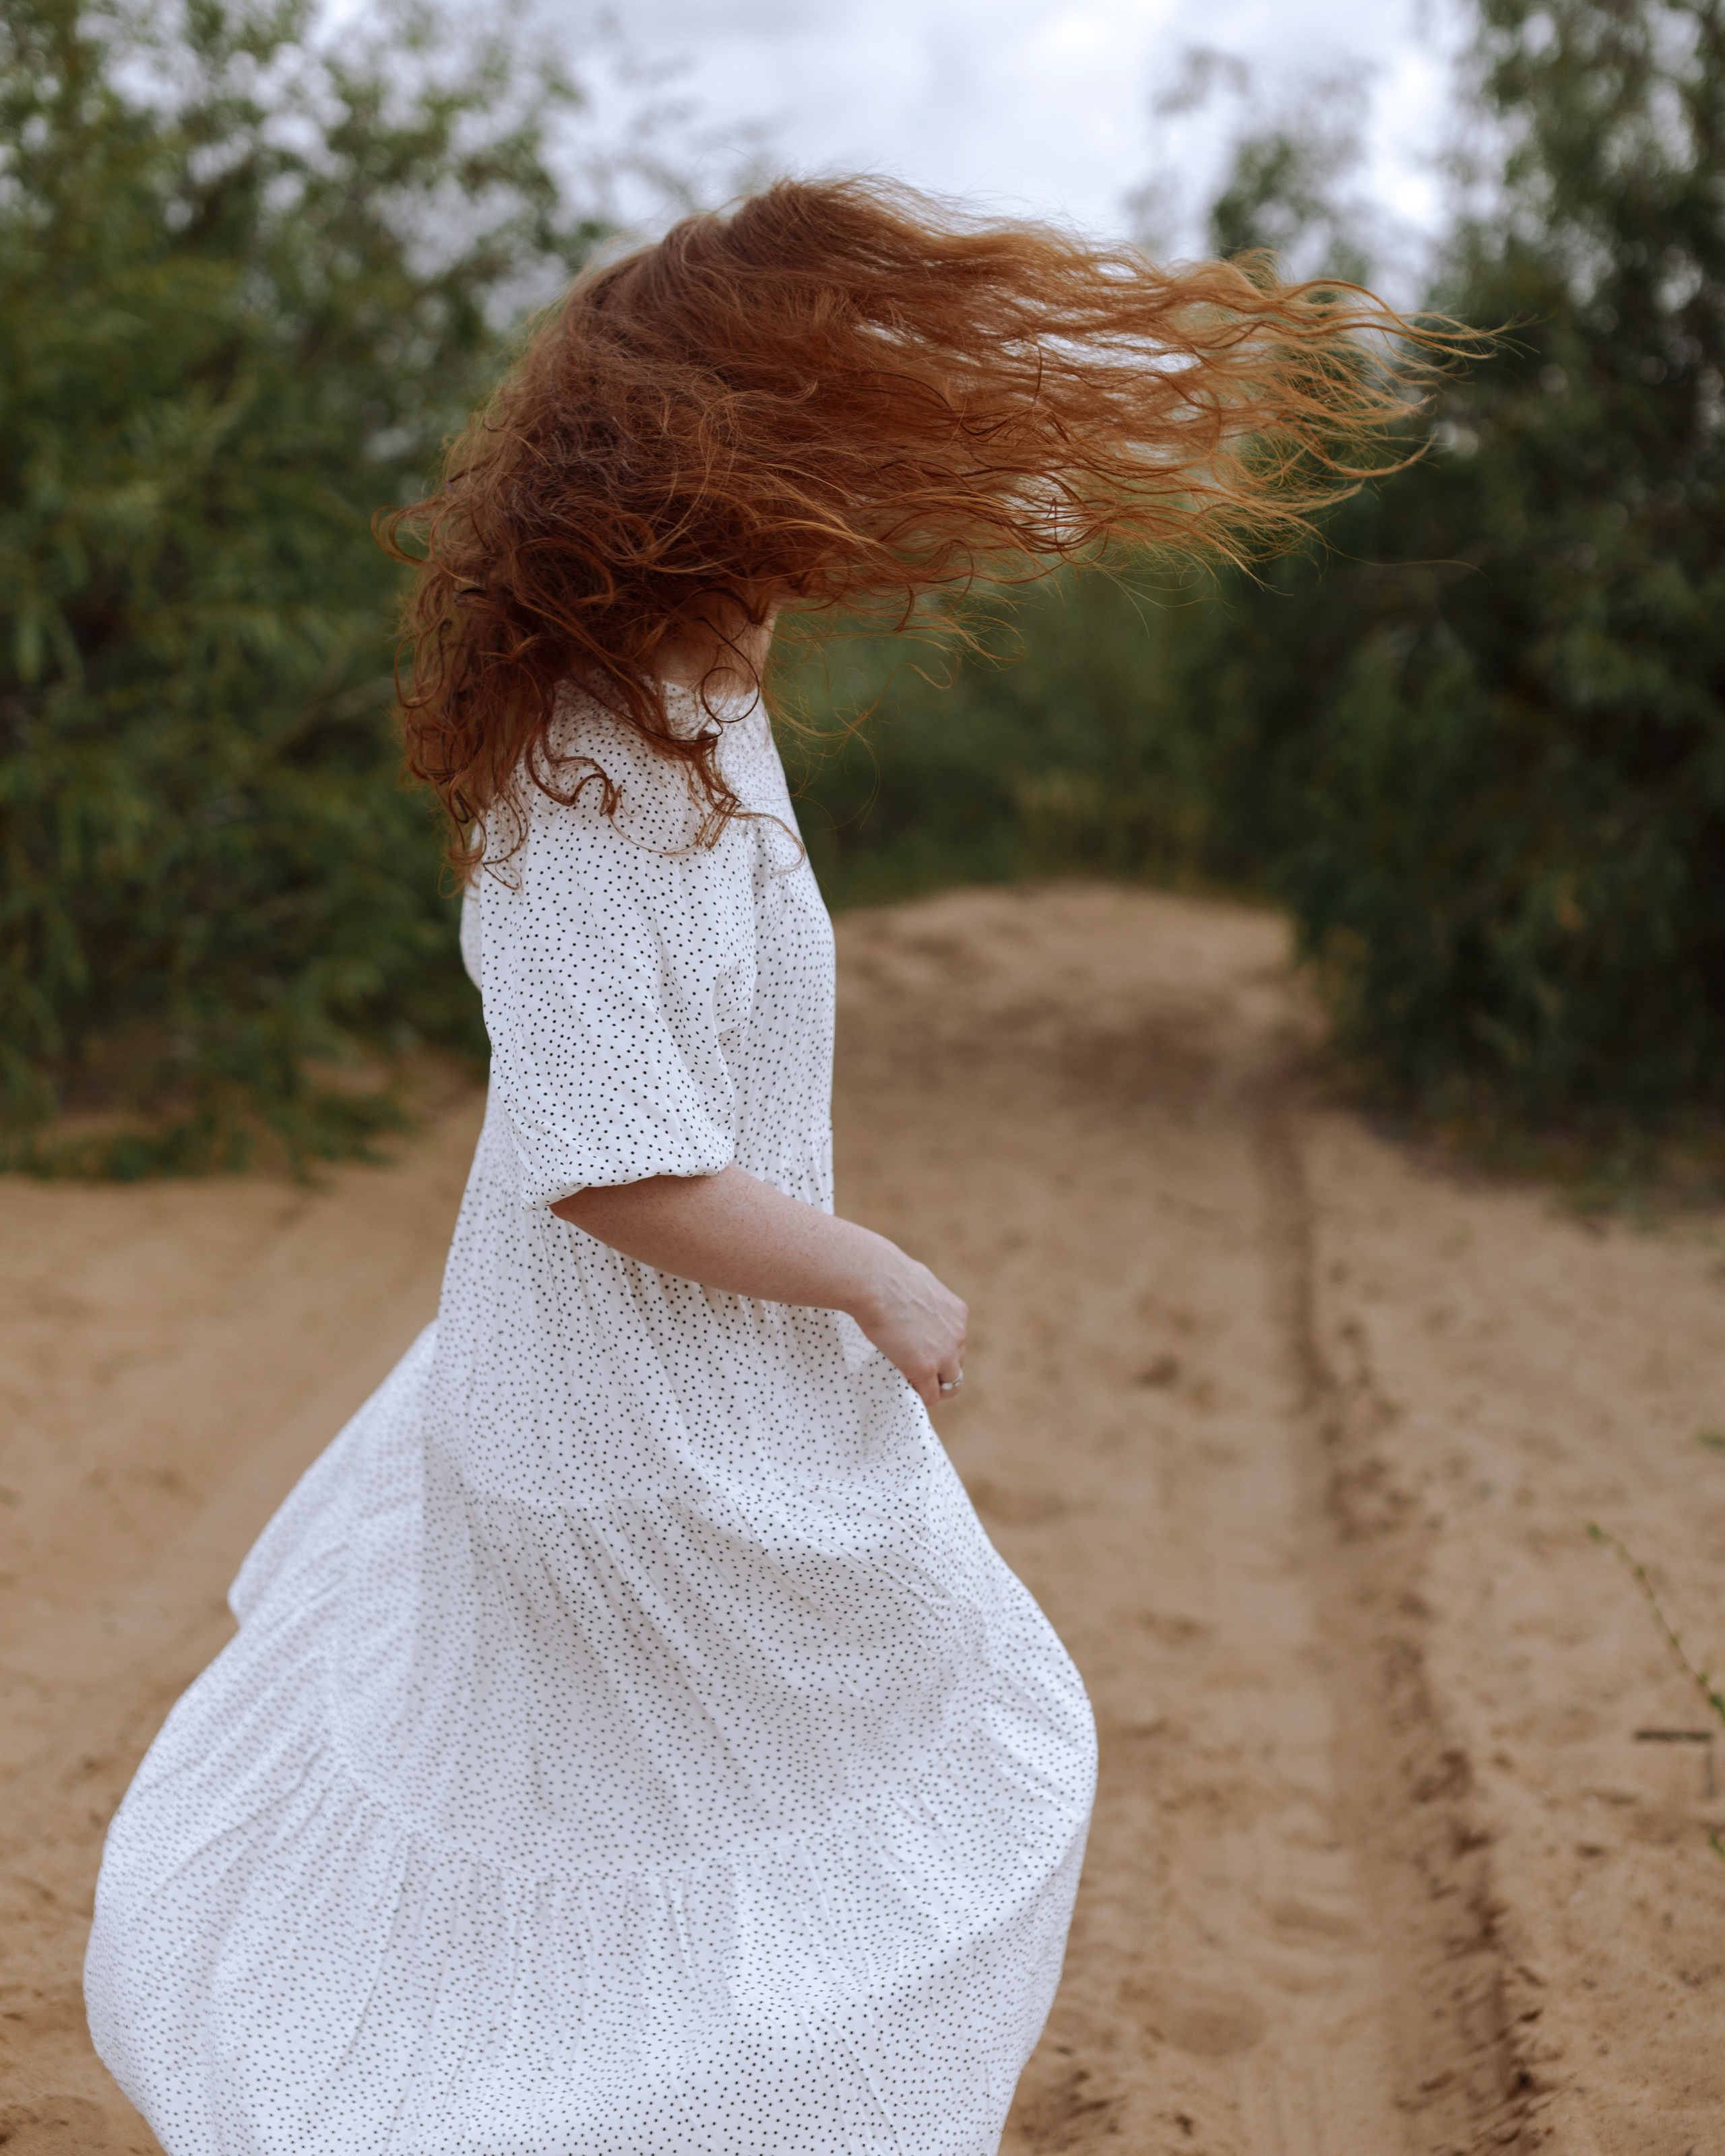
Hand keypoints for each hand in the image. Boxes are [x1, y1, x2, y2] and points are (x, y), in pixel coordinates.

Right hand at [849, 1247, 967, 1412]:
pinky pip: (930, 1395)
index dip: (939, 1350)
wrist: (875, 1280)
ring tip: (913, 1386)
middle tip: (915, 1371)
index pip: (956, 1342)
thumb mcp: (917, 1282)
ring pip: (949, 1384)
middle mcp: (957, 1334)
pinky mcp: (925, 1368)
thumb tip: (910, 1297)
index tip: (921, 1352)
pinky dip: (920, 1396)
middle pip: (957, 1364)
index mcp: (957, 1312)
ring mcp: (944, 1353)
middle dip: (938, 1370)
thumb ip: (922, 1299)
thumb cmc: (885, 1275)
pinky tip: (905, 1391)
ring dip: (933, 1387)